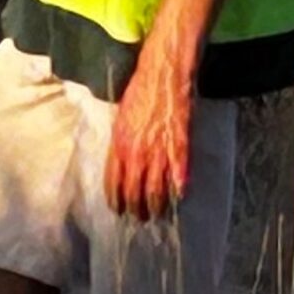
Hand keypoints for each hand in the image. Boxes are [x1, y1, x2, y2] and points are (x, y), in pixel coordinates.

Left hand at [104, 56, 193, 221]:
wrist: (161, 75)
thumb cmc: (138, 93)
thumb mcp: (120, 120)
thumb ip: (120, 144)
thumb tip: (119, 163)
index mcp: (119, 145)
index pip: (113, 182)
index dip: (116, 199)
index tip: (118, 210)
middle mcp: (136, 152)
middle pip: (134, 190)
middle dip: (136, 208)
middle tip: (139, 218)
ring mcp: (159, 149)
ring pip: (156, 187)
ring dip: (156, 204)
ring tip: (157, 215)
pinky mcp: (179, 143)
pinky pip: (179, 172)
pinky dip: (179, 187)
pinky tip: (179, 197)